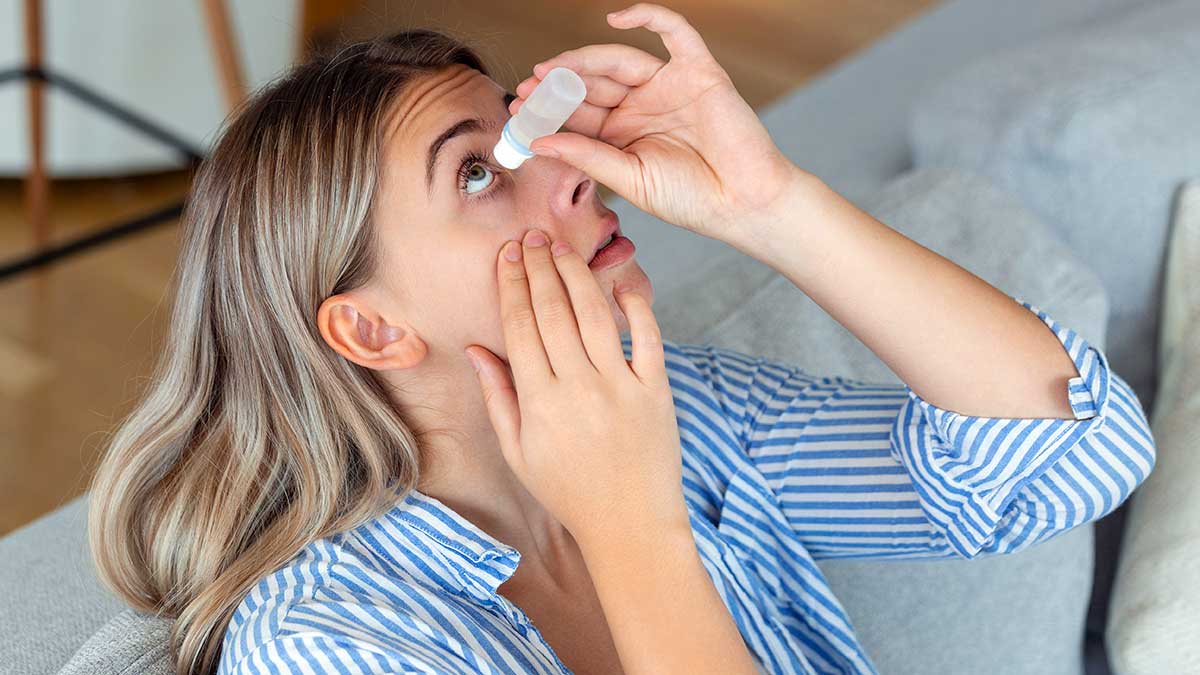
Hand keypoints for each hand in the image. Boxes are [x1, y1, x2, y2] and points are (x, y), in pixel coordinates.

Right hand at [464, 229, 689, 545]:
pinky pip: (648, 337)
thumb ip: (499, 397)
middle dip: (539, 268)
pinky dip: (636, 305)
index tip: (507, 256)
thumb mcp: (519, 451)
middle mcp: (579, 387)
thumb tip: (477, 350)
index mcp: (540, 402)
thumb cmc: (569, 491)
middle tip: (531, 237)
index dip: (512, 286)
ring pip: (595, 315)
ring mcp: (621, 385)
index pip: (521, 327)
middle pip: (554, 312)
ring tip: (562, 249)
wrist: (630, 523)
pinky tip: (621, 282)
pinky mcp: (655, 389)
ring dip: (577, 275)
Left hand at [511, 2, 803, 242]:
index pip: (578, 115)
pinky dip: (648, 18)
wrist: (745, 203)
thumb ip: (588, 157)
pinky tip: (616, 20)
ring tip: (553, 70)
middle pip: (592, 84)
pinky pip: (674, 32)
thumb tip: (539, 142)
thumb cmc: (692, 200)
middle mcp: (641, 107)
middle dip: (559, 84)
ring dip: (584, 60)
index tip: (518, 111)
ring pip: (619, 60)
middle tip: (529, 87)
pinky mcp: (698, 71)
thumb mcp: (631, 180)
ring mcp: (668, 86)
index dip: (548, 110)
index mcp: (623, 136)